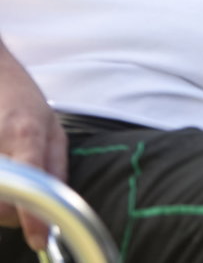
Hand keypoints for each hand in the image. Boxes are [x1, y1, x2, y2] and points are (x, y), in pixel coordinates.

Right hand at [0, 45, 67, 251]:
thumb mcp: (53, 127)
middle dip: (14, 214)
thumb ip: (56, 165)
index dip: (33, 215)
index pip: (32, 179)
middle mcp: (2, 141)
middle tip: (26, 207)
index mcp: (28, 133)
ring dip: (1, 205)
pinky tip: (5, 174)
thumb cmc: (21, 100)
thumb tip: (60, 202)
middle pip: (2, 201)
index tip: (39, 239)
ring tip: (11, 182)